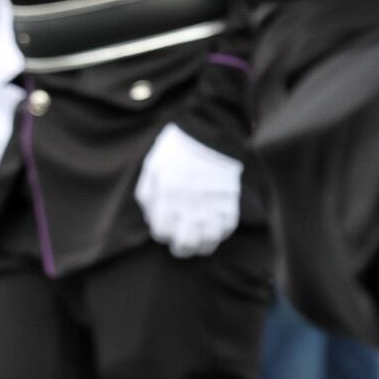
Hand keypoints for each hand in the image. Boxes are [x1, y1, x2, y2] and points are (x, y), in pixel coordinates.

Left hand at [135, 122, 241, 257]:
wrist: (209, 130)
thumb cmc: (177, 149)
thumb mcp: (152, 167)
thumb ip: (147, 195)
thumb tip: (151, 218)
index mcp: (167, 197)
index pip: (162, 233)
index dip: (163, 233)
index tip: (166, 227)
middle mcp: (189, 205)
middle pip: (185, 244)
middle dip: (181, 247)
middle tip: (182, 241)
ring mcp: (212, 205)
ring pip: (209, 241)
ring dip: (203, 243)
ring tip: (200, 236)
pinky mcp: (230, 201)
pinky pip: (228, 228)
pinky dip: (221, 232)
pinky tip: (215, 225)